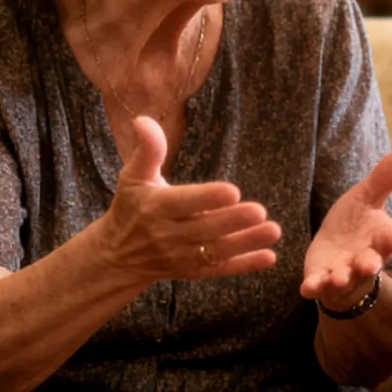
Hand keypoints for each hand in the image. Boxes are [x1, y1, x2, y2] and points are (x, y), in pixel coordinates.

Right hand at [99, 116, 280, 281]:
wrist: (118, 257)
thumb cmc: (131, 208)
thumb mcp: (134, 177)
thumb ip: (147, 150)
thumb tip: (143, 120)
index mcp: (156, 208)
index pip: (183, 203)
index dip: (207, 198)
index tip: (232, 191)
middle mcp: (168, 235)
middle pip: (204, 229)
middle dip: (232, 221)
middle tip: (260, 211)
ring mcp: (182, 256)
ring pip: (216, 251)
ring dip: (246, 243)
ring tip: (273, 231)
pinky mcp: (193, 271)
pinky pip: (220, 270)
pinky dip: (244, 265)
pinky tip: (269, 256)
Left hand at [303, 146, 391, 308]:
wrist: (336, 251)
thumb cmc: (356, 223)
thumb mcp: (367, 196)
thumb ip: (386, 177)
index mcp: (381, 237)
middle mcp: (365, 258)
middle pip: (371, 262)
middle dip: (370, 264)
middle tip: (370, 263)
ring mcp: (344, 271)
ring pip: (346, 278)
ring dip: (342, 278)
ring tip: (339, 278)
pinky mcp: (321, 279)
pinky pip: (318, 286)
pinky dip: (314, 287)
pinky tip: (307, 287)